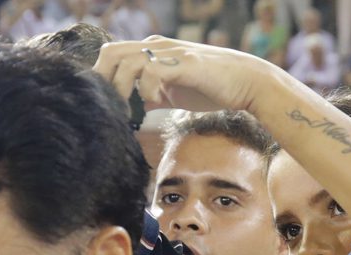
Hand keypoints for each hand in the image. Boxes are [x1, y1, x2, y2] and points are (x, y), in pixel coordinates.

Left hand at [94, 37, 275, 113]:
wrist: (247, 83)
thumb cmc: (212, 88)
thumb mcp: (173, 93)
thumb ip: (151, 97)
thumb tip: (131, 111)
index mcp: (153, 51)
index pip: (112, 55)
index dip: (103, 78)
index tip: (107, 104)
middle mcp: (158, 47)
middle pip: (111, 52)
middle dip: (104, 81)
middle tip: (110, 107)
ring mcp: (171, 53)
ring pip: (127, 61)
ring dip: (122, 89)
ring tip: (129, 110)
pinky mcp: (183, 64)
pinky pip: (151, 71)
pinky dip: (146, 89)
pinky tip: (154, 101)